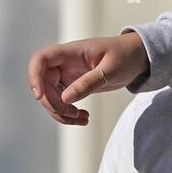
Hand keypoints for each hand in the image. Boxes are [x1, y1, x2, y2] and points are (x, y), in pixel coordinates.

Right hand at [27, 32, 148, 125]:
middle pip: (44, 83)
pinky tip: (84, 118)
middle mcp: (65, 63)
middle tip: (74, 115)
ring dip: (61, 113)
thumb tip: (65, 98)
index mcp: (71, 52)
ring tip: (83, 120)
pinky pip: (62, 102)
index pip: (41, 59)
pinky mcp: (73, 86)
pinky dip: (69, 114)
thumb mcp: (111, 69)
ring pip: (51, 96)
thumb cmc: (126, 56)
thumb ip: (89, 83)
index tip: (39, 96)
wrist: (137, 58)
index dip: (34, 76)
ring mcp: (67, 75)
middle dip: (53, 103)